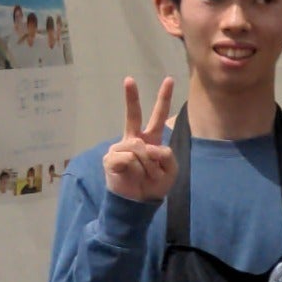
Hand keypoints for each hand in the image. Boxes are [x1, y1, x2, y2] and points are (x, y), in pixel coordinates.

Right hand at [103, 76, 177, 204]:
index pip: (158, 117)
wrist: (138, 202)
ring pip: (140, 148)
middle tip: (129, 79)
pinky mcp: (111, 158)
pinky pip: (129, 159)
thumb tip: (146, 146)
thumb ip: (166, 155)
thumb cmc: (153, 184)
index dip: (163, 99)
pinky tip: (131, 176)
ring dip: (148, 166)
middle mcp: (134, 140)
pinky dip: (136, 170)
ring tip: (144, 176)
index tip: (169, 79)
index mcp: (150, 139)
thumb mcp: (170, 170)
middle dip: (131, 97)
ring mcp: (120, 148)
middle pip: (133, 116)